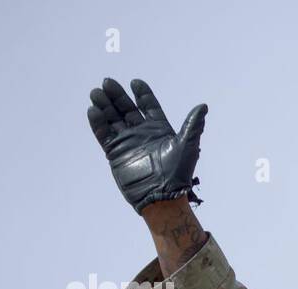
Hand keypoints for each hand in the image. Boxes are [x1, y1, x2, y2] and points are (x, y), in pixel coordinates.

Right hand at [87, 78, 207, 212]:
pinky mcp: (115, 153)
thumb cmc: (177, 173)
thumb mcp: (187, 146)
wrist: (161, 196)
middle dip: (117, 96)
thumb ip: (192, 124)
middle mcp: (142, 134)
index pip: (149, 106)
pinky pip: (104, 134)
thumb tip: (203, 106)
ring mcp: (127, 142)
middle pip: (127, 109)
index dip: (142, 94)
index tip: (135, 82)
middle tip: (108, 82)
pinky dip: (98, 123)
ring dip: (104, 105)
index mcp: (159, 129)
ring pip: (113, 119)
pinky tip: (93, 110)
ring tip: (96, 93)